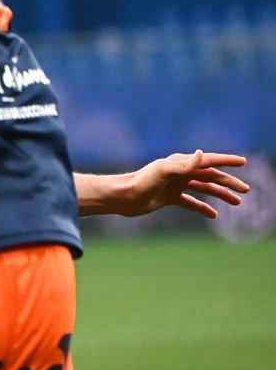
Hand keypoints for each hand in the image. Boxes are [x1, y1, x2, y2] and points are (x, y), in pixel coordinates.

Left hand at [115, 150, 250, 218]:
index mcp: (182, 163)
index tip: (243, 162)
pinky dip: (202, 208)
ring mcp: (176, 185)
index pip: (210, 161)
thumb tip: (202, 154)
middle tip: (246, 190)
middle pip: (211, 176)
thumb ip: (183, 165)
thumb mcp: (163, 171)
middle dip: (229, 182)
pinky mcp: (170, 198)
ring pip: (204, 189)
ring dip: (220, 195)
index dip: (227, 161)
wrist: (123, 197)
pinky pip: (191, 202)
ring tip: (237, 203)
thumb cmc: (142, 181)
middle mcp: (181, 172)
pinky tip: (213, 215)